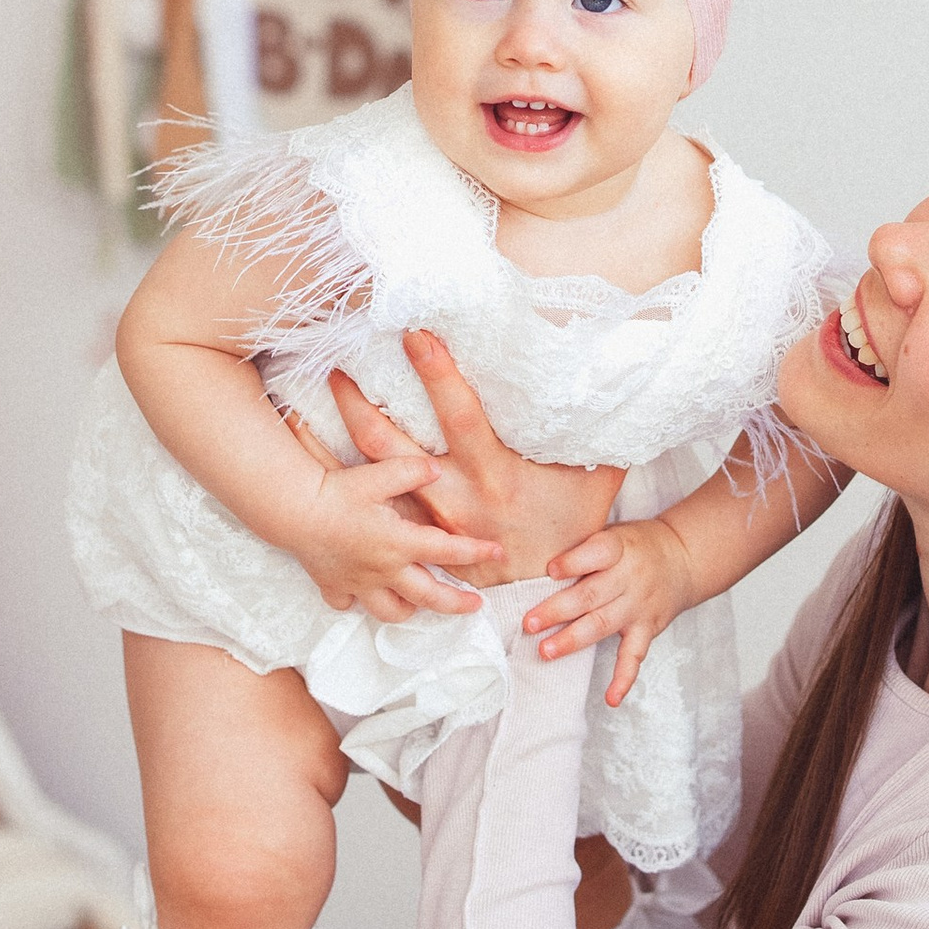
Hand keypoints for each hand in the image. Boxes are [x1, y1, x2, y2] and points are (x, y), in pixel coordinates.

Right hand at [283, 434, 503, 621]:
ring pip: (391, 611)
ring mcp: (358, 583)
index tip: (497, 552)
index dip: (476, 552)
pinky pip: (349, 604)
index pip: (447, 551)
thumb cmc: (336, 493)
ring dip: (410, 610)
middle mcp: (383, 570)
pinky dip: (358, 603)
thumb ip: (412, 470)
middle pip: (428, 596)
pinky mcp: (333, 585)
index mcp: (399, 542)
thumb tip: (437, 469)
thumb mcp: (378, 474)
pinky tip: (362, 594)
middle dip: (456, 604)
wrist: (292, 511)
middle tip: (476, 606)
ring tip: (421, 604)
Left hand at [325, 334, 622, 585]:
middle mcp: (454, 499)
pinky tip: (318, 463)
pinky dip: (345, 486)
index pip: (460, 414)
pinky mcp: (419, 543)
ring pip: (373, 480)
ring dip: (340, 444)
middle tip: (336, 367)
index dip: (438, 374)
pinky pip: (375, 510)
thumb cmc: (575, 523)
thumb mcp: (598, 472)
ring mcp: (430, 524)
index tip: (415, 335)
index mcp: (494, 474)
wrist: (557, 593)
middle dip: (361, 407)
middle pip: (391, 448)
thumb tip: (619, 374)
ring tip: (309, 410)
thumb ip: (600, 428)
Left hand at [521, 515, 697, 702]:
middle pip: (591, 595)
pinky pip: (635, 656)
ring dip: (573, 640)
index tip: (549, 570)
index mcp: (619, 549)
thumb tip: (533, 559)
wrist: (683, 559)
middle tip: (530, 623)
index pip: (598, 554)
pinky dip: (624, 679)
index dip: (573, 562)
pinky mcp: (647, 629)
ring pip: (603, 625)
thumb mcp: (612, 533)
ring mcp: (639, 606)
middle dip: (558, 610)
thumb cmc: (634, 546)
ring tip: (546, 651)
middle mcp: (630, 578)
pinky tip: (611, 698)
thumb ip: (581, 545)